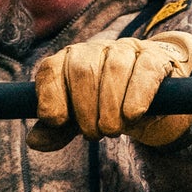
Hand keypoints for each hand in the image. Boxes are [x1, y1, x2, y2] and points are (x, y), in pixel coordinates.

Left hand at [28, 30, 191, 151]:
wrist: (156, 100)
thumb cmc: (111, 108)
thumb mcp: (82, 120)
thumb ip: (59, 130)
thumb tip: (35, 141)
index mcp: (70, 60)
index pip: (52, 69)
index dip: (50, 94)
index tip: (57, 121)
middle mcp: (95, 49)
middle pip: (82, 69)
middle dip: (84, 106)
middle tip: (93, 134)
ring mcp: (126, 50)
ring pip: (114, 67)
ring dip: (110, 104)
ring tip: (111, 130)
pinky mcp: (154, 58)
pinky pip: (144, 70)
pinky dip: (137, 94)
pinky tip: (132, 114)